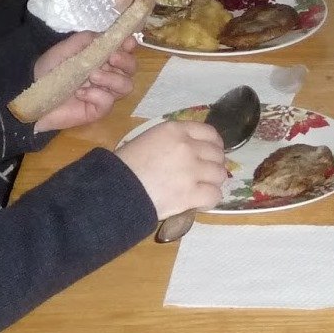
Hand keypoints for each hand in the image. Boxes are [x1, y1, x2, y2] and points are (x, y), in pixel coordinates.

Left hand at [30, 33, 137, 133]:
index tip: (127, 42)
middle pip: (131, 69)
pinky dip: (97, 95)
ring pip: (126, 86)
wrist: (31, 91)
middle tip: (111, 58)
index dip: (130, 46)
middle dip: (126, 61)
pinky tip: (80, 93)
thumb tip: (107, 36)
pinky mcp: (97, 110)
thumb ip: (87, 39)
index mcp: (103, 58)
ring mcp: (104, 93)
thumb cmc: (49, 68)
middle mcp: (108, 75)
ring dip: (112, 78)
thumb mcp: (67, 47)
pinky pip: (108, 102)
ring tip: (92, 76)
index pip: (126, 51)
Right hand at [115, 118, 230, 219]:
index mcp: (175, 130)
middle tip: (204, 176)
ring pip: (220, 175)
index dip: (214, 145)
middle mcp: (187, 146)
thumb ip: (173, 140)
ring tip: (200, 189)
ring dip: (212, 183)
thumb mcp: (148, 139)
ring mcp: (191, 170)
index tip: (211, 154)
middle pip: (217, 154)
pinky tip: (199, 202)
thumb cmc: (124, 165)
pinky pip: (214, 195)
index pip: (209, 133)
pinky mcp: (190, 193)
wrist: (113, 190)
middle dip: (213, 165)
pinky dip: (209, 200)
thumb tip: (192, 150)